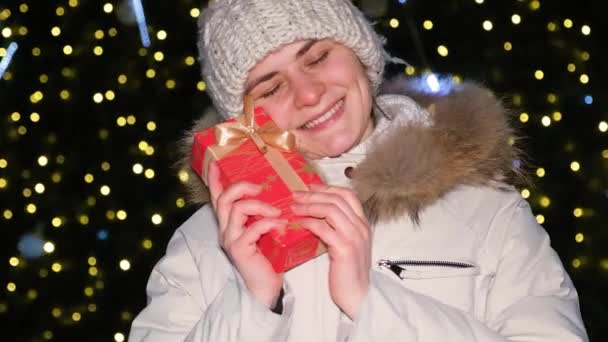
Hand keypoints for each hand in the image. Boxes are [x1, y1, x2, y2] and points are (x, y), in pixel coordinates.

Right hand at [208, 161, 284, 308]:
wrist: (266, 286)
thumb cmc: (268, 257)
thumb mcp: (264, 230)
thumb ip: (264, 213)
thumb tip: (278, 192)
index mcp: (230, 223)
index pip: (218, 197)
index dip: (216, 179)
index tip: (216, 163)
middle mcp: (226, 229)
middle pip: (225, 198)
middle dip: (242, 187)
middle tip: (261, 188)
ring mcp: (231, 239)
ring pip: (237, 209)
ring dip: (261, 206)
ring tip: (278, 211)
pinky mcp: (240, 250)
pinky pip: (253, 228)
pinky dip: (269, 223)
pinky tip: (281, 226)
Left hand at [291, 184, 370, 319]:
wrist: (358, 295)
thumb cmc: (348, 273)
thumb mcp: (346, 245)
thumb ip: (337, 229)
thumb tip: (317, 217)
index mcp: (362, 224)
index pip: (348, 195)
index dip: (328, 188)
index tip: (311, 187)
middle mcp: (360, 227)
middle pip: (337, 199)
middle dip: (314, 194)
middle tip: (296, 195)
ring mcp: (354, 237)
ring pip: (331, 210)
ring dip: (309, 206)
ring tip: (294, 207)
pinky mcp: (344, 248)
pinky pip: (324, 228)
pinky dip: (310, 223)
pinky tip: (299, 223)